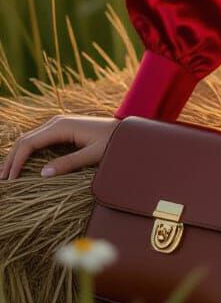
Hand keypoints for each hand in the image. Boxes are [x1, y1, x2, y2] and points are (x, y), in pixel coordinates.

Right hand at [0, 114, 120, 180]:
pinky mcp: (61, 129)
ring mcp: (58, 124)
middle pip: (25, 140)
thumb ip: (69, 163)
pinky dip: (26, 151)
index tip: (10, 180)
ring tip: (6, 174)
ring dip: (16, 155)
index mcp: (62, 126)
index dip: (16, 161)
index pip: (29, 143)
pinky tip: (21, 164)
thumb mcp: (93, 154)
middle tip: (2, 181)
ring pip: (29, 139)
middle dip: (11, 159)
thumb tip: (43, 174)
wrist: (126, 129)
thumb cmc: (114, 142)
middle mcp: (57, 122)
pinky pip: (38, 139)